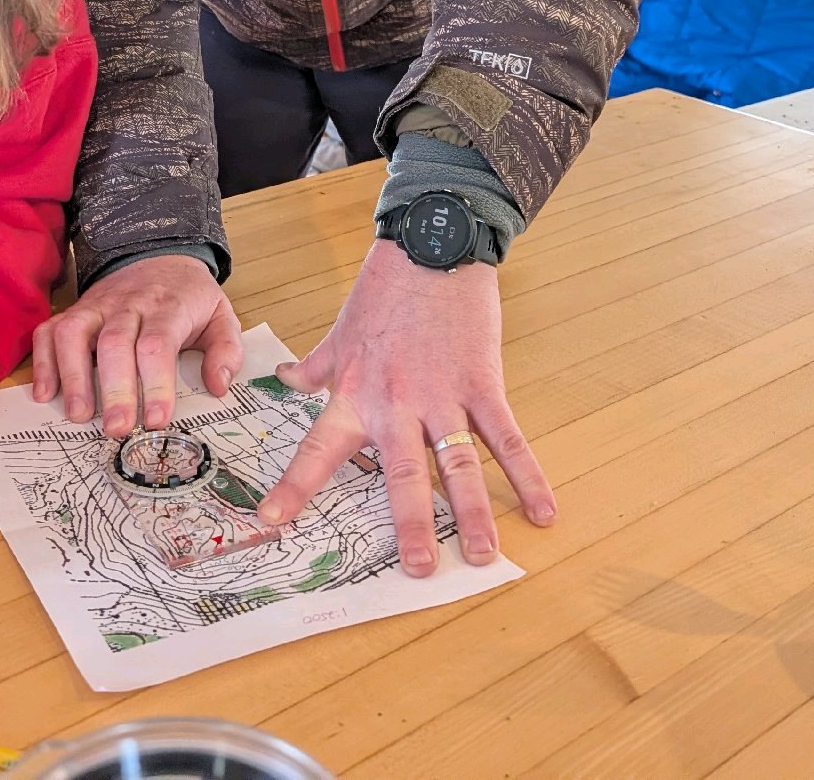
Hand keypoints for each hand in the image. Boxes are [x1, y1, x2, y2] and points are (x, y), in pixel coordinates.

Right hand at [32, 255, 243, 437]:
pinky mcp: (75, 310)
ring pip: (75, 333)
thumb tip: (219, 386)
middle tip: (117, 429)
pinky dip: (43, 360)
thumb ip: (226, 351)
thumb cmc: (189, 297)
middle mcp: (129, 304)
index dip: (156, 384)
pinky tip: (46, 394)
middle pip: (115, 343)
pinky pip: (50, 330)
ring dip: (73, 376)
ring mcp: (96, 305)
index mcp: (168, 307)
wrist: (160, 255)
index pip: (158, 344)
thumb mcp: (222, 316)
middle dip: (114, 389)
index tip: (158, 420)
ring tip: (79, 415)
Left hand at [256, 241, 554, 575]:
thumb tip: (284, 380)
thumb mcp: (341, 331)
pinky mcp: (484, 383)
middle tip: (418, 569)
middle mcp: (396, 403)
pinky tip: (544, 511)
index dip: (293, 488)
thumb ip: (315, 366)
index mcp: (354, 394)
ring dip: (474, 513)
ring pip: (458, 464)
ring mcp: (443, 396)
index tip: (270, 525)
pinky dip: (528, 475)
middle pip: (400, 474)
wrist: (433, 246)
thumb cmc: (385, 289)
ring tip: (483, 556)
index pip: (317, 451)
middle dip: (410, 524)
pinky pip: (508, 437)